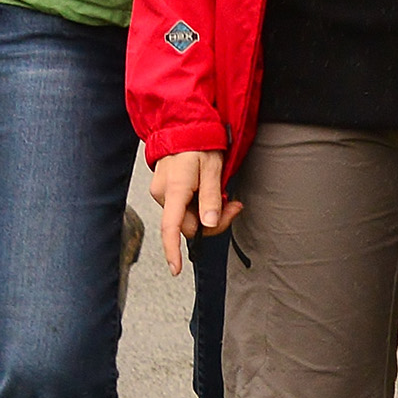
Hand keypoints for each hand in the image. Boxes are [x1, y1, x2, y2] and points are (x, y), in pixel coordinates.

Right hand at [151, 151, 236, 275]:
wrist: (183, 127)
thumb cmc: (200, 145)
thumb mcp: (212, 169)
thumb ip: (211, 197)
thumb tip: (209, 224)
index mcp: (174, 190)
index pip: (170, 228)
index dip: (172, 251)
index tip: (176, 269)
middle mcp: (163, 194)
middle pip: (187, 225)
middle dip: (212, 222)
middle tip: (235, 205)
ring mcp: (162, 192)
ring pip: (188, 216)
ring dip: (208, 211)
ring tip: (224, 192)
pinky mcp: (166, 190)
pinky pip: (184, 206)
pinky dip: (200, 204)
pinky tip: (211, 190)